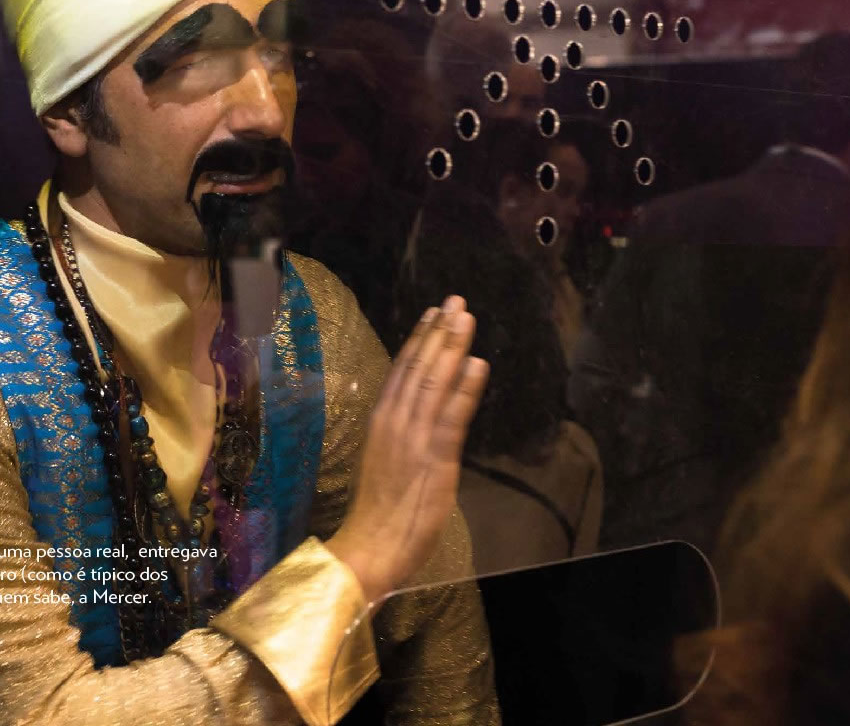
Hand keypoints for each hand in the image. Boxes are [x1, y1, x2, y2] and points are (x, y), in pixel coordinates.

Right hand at [327, 296, 487, 606]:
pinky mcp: (434, 459)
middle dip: (439, 332)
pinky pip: (452, 417)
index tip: (433, 313)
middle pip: (419, 368)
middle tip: (455, 301)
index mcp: (381, 422)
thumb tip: (418, 414)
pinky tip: (478, 364)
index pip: (402, 371)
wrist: (370, 548)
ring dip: (453, 348)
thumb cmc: (379, 513)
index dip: (420, 339)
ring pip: (435, 383)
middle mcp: (395, 423)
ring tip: (466, 318)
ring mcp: (414, 439)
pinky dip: (466, 389)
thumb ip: (402, 435)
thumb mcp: (386, 462)